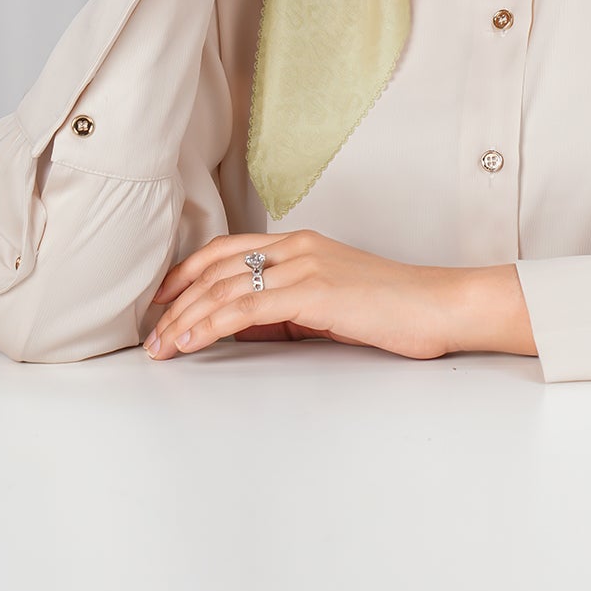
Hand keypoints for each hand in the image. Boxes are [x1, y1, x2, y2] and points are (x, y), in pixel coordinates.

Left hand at [142, 229, 462, 361]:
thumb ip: (284, 311)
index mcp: (300, 244)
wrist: (439, 307)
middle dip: (176, 303)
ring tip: (161, 346)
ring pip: (224, 287)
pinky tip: (190, 342)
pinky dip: (211, 325)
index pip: (226, 250)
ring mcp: (304, 265)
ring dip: (185, 319)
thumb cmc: (393, 311)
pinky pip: (247, 308)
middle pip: (215, 268)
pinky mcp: (313, 291)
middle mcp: (297, 247)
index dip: (185, 273)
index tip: (161, 301)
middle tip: (151, 335)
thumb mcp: (328, 306)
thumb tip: (240, 328)